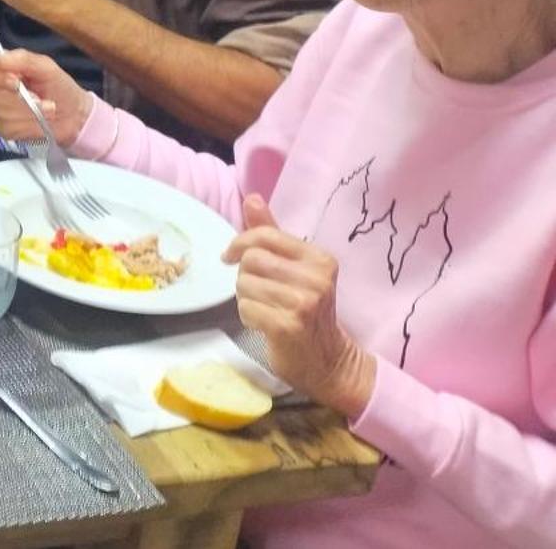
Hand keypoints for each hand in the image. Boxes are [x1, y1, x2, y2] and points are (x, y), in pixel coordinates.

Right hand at [0, 47, 90, 144]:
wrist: (73, 116)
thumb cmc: (59, 87)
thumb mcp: (47, 67)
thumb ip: (23, 59)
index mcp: (0, 66)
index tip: (15, 81)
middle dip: (18, 98)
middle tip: (40, 99)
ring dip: (26, 113)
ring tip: (47, 111)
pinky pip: (5, 128)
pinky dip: (26, 126)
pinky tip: (38, 123)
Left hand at [226, 196, 376, 415]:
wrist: (329, 362)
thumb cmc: (307, 311)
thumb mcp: (295, 268)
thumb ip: (272, 234)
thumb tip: (252, 197)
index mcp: (319, 259)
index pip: (265, 235)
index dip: (240, 243)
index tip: (231, 256)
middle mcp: (316, 279)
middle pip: (250, 259)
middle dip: (245, 276)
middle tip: (260, 292)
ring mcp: (304, 303)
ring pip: (244, 284)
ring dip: (246, 298)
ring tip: (266, 309)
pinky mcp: (288, 326)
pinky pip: (245, 308)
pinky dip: (248, 317)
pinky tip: (265, 324)